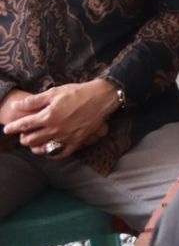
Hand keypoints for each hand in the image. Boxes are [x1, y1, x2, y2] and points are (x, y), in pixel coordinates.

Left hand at [2, 81, 117, 157]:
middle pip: (31, 139)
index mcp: (48, 116)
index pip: (25, 125)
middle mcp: (55, 129)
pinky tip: (50, 149)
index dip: (14, 127)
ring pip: (43, 148)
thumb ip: (34, 101)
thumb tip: (17, 106)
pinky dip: (53, 153)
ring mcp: (66, 137)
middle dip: (23, 138)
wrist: (102, 97)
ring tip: (33, 142)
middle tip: (23, 134)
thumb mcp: (55, 92)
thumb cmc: (78, 92)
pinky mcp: (77, 141)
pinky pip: (61, 153)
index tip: (8, 129)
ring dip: (35, 146)